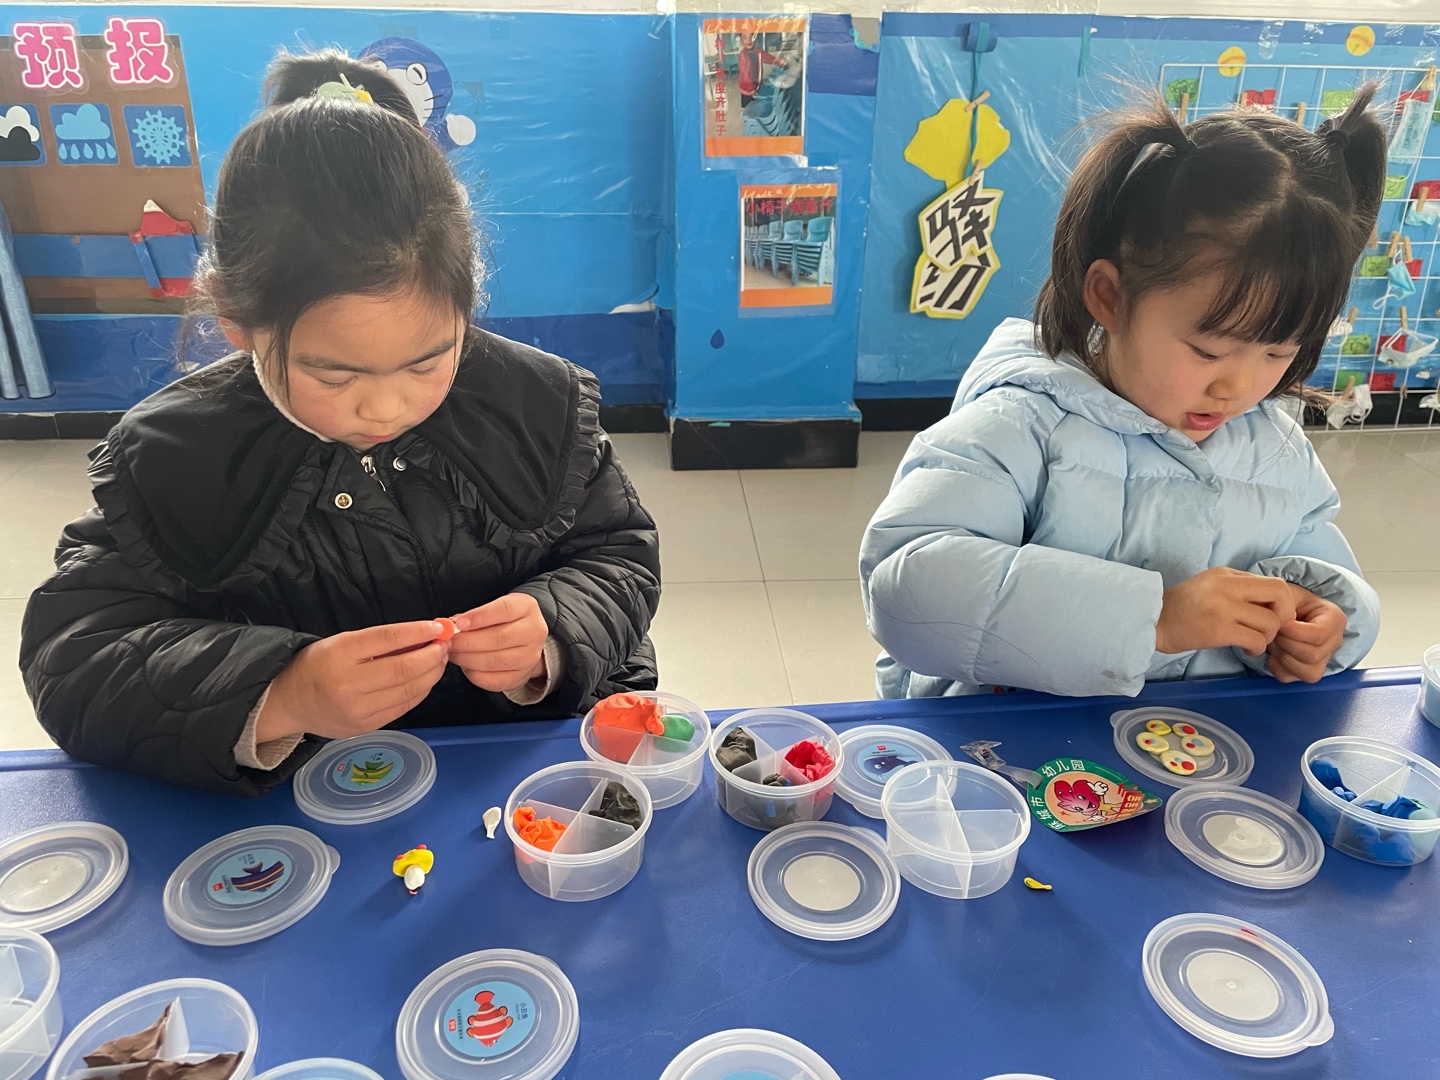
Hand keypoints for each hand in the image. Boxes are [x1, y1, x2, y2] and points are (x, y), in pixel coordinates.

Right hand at [256, 621, 449, 742]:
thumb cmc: (318, 665)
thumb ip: (380, 641)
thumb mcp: (342, 643)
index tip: (438, 626)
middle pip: (404, 668)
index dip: (419, 631)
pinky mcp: (367, 726)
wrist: (290, 703)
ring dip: (432, 673)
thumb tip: (424, 634)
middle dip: (433, 655)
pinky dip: (421, 691)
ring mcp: (358, 709)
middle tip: (444, 644)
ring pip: (409, 690)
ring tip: (439, 660)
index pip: (388, 638)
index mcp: (340, 654)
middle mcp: (349, 684)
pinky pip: (404, 707)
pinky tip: (426, 680)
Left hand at [450, 593, 548, 692]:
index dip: (479, 617)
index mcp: (527, 608)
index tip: (458, 624)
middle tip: (449, 642)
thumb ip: (475, 615)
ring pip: (494, 661)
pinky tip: (465, 666)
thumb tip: (452, 626)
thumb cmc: (504, 621)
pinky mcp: (522, 676)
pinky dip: (474, 674)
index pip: (504, 610)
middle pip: (498, 638)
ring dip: (467, 658)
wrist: (525, 640)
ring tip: (453, 653)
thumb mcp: (495, 608)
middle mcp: (534, 632)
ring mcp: (530, 657)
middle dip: (467, 641)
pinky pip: (493, 680)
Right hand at [1155, 567, 1296, 655]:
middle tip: (1270, 629)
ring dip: (1267, 637)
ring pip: (1270, 622)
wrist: (1152, 621)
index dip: (1282, 602)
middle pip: (1280, 594)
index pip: (1274, 583)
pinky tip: (1246, 649)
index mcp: (1227, 574)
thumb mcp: (1210, 585)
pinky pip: (1256, 640)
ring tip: (1253, 642)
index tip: (1272, 616)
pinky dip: (1257, 648)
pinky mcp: (1218, 629)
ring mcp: (1223, 607)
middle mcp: (1227, 586)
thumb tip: (1270, 603)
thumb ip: (1238, 589)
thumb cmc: (1181, 608)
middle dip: (1283, 616)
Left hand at [1267, 584, 1346, 683]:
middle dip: (1285, 644)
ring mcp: (1323, 659)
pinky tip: (1274, 651)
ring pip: (1306, 671)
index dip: (1292, 631)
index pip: (1318, 635)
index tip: (1279, 623)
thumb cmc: (1287, 601)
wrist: (1283, 609)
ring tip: (1274, 640)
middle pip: (1312, 655)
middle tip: (1273, 631)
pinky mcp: (1307, 672)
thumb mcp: (1287, 594)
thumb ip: (1285, 604)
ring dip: (1282, 656)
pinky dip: (1276, 666)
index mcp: (1335, 619)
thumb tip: (1281, 625)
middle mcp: (1334, 642)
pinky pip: (1290, 678)